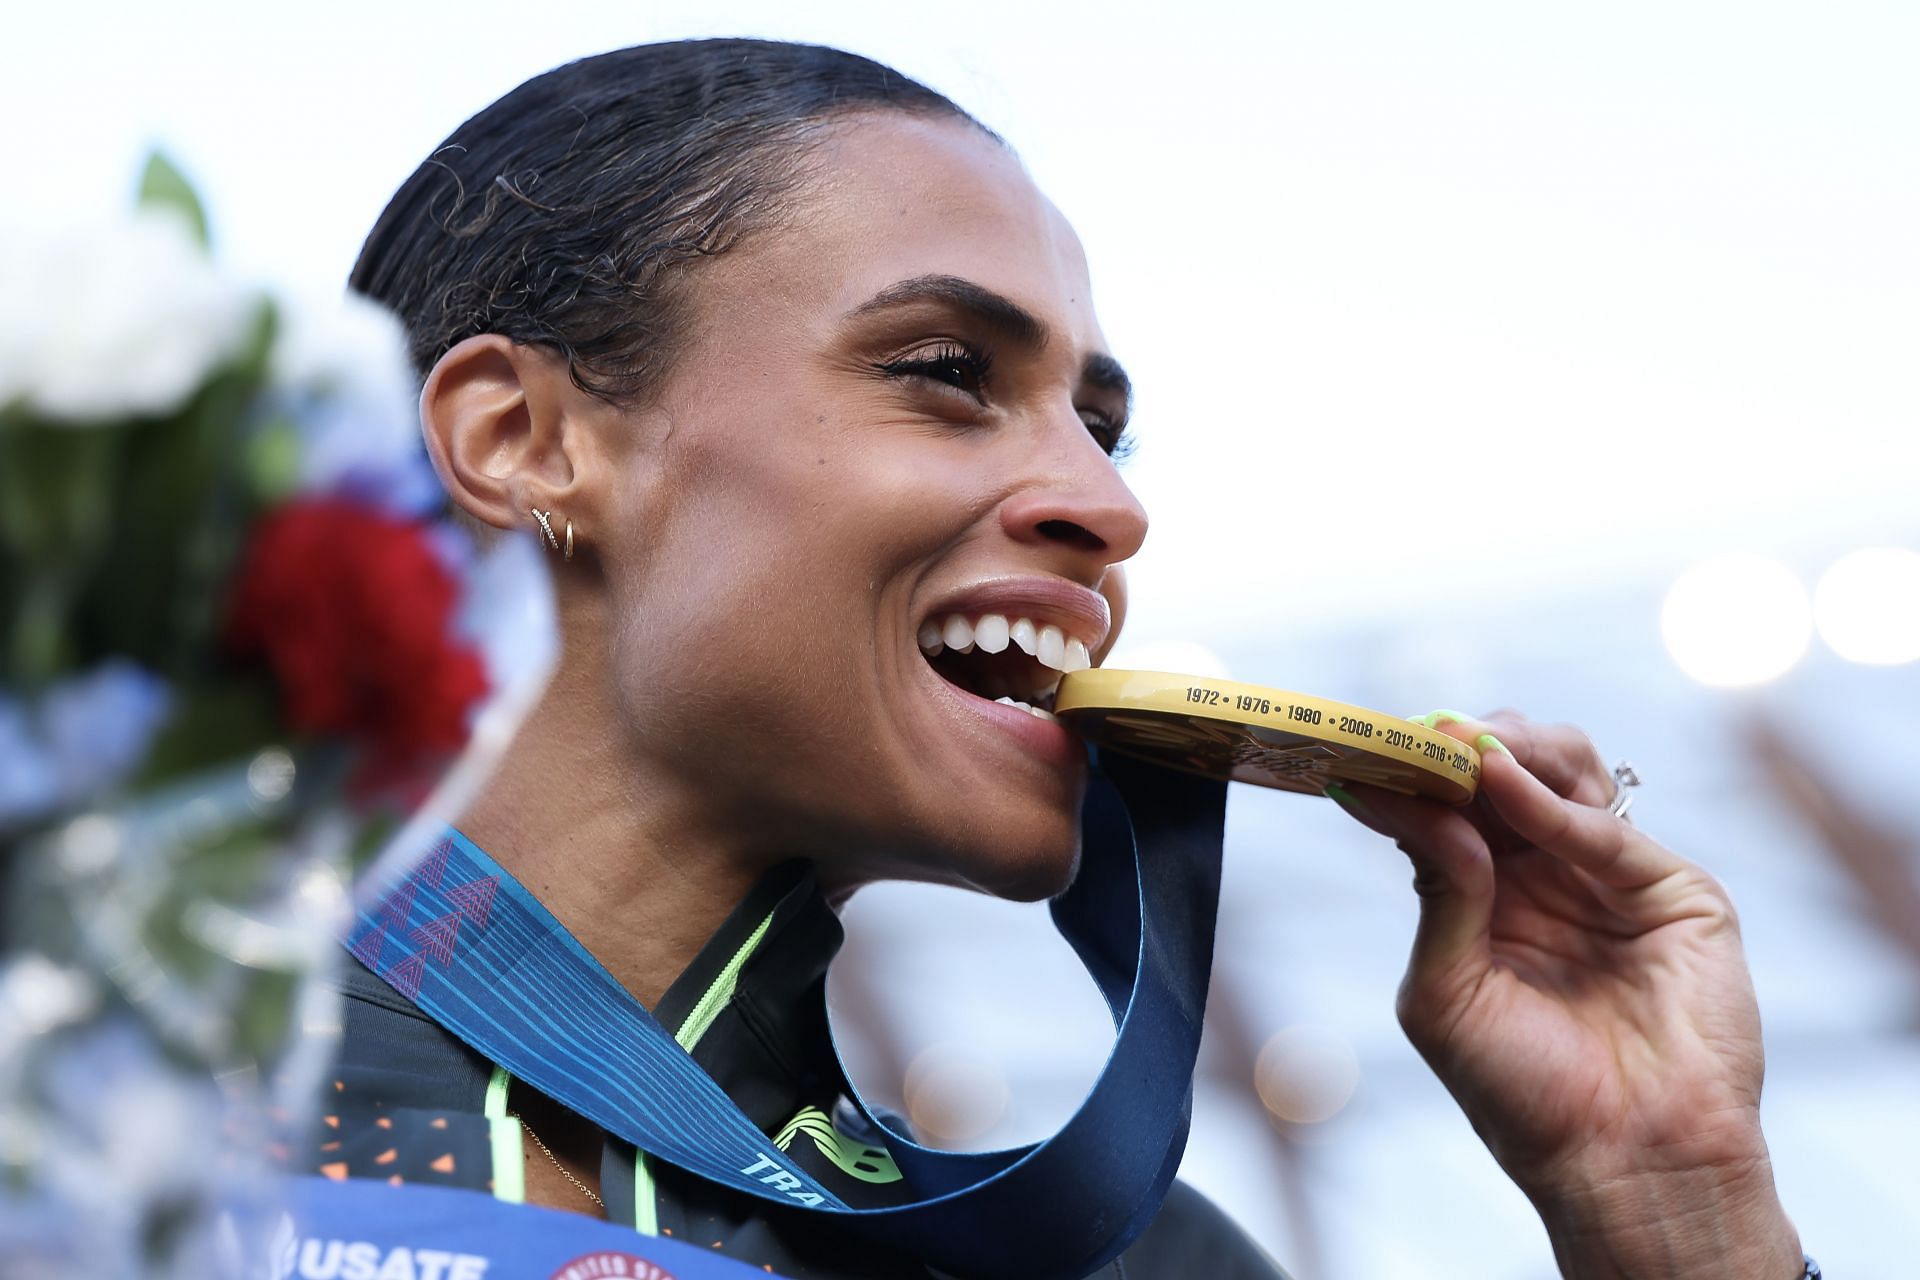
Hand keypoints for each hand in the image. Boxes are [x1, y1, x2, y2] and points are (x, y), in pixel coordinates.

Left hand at [1326, 710, 1801, 1278]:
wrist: (1623, 1163)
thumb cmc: (1526, 1095)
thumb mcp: (1449, 992)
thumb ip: (1440, 893)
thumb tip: (1418, 805)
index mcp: (1485, 895)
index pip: (1446, 808)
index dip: (1413, 773)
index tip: (1370, 744)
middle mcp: (1545, 874)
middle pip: (1505, 773)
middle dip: (1462, 744)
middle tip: (1420, 732)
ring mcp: (1609, 876)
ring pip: (1564, 774)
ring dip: (1509, 748)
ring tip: (1463, 745)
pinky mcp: (1673, 890)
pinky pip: (1605, 829)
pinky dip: (1548, 802)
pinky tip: (1501, 785)